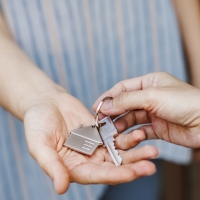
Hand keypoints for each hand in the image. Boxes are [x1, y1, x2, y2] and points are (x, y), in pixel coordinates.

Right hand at [24, 92, 156, 193]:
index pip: (96, 175)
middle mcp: (87, 159)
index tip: (131, 174)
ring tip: (152, 150)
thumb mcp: (39, 144)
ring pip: (118, 151)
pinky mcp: (100, 131)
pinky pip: (116, 134)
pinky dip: (128, 135)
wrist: (45, 103)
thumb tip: (60, 188)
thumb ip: (51, 165)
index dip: (113, 176)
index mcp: (73, 167)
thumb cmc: (37, 123)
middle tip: (150, 165)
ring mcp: (95, 145)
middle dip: (131, 166)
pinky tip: (141, 132)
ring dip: (135, 151)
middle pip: (112, 166)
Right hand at [93, 72, 199, 147]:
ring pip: (131, 119)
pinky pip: (140, 131)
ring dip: (121, 125)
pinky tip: (126, 137)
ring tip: (111, 131)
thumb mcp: (151, 96)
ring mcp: (153, 113)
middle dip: (113, 112)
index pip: (122, 88)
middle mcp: (150, 97)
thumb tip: (105, 104)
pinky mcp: (158, 128)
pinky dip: (132, 134)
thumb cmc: (185, 102)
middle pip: (125, 104)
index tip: (96, 106)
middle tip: (101, 122)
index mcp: (149, 83)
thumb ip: (126, 100)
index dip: (108, 97)